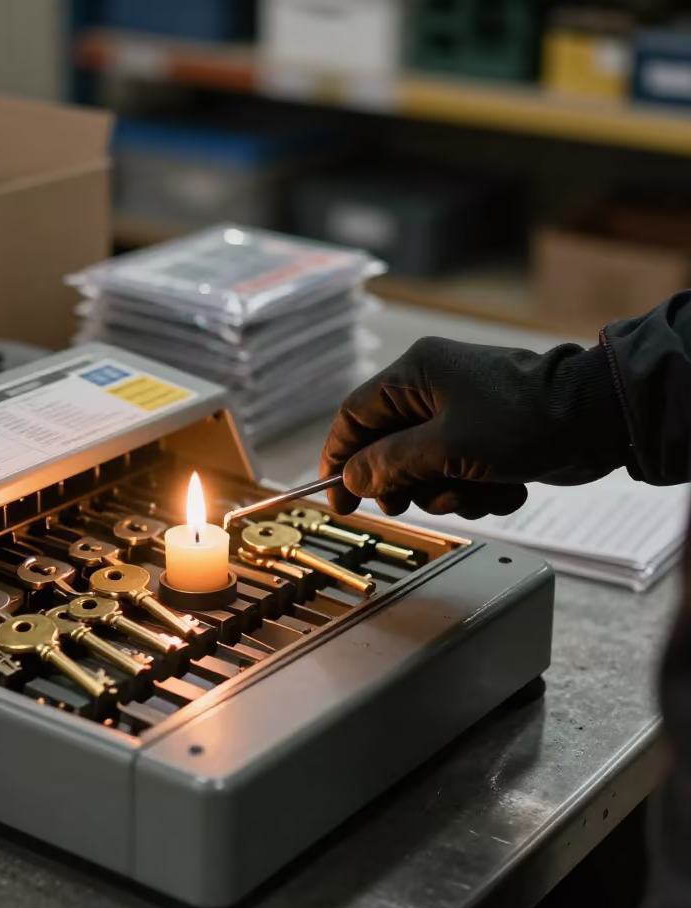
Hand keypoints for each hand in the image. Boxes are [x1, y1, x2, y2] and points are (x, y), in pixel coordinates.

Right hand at [320, 336, 628, 518]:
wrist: (600, 422)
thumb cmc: (522, 421)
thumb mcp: (445, 448)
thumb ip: (389, 464)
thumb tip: (352, 478)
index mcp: (416, 374)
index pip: (354, 416)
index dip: (339, 458)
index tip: (337, 499)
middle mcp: (433, 390)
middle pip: (387, 449)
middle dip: (403, 484)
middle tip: (408, 504)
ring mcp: (462, 415)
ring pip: (424, 470)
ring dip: (447, 493)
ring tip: (476, 491)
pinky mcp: (487, 439)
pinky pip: (459, 475)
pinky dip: (477, 492)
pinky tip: (503, 488)